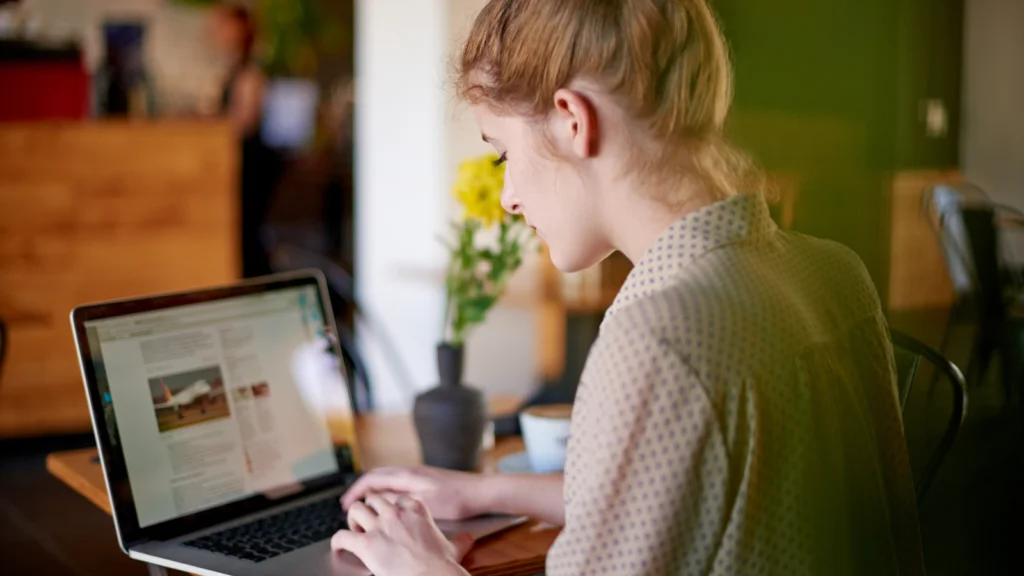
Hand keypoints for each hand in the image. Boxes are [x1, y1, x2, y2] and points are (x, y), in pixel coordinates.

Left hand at [332, 493, 473, 575]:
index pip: (396, 496)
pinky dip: (338, 541)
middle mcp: (395, 513)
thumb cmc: (441, 564)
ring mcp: (379, 526)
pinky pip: (342, 536)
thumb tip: (468, 539)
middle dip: (369, 510)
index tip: (388, 513)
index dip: (390, 506)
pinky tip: (340, 547)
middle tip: (368, 522)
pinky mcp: (366, 544)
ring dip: (352, 520)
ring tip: (355, 531)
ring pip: (355, 510)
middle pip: (373, 499)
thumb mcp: (453, 547)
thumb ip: (459, 540)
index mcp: (415, 509)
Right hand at [341, 466, 486, 519]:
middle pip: (377, 476)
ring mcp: (418, 474)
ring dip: (372, 490)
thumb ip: (399, 501)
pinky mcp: (425, 480)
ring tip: (364, 505)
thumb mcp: (424, 504)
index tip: (345, 503)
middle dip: (360, 489)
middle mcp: (411, 471)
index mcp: (408, 475)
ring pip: (387, 479)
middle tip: (348, 504)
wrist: (480, 492)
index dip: (355, 490)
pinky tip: (388, 503)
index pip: (372, 478)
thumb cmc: (457, 499)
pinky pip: (397, 482)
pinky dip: (385, 491)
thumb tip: (376, 501)